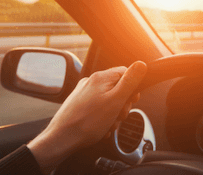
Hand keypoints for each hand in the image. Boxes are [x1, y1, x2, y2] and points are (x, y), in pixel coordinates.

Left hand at [27, 61, 146, 173]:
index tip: (132, 101)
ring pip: (108, 100)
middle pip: (117, 87)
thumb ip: (130, 82)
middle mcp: (91, 82)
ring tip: (108, 125)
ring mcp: (83, 93)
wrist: (62, 139)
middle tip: (119, 116)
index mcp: (101, 77)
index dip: (132, 88)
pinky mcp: (78, 104)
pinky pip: (98, 108)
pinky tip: (101, 127)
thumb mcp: (116, 101)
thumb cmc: (88, 122)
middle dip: (122, 104)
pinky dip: (103, 118)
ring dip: (113, 113)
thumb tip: (141, 64)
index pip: (126, 73)